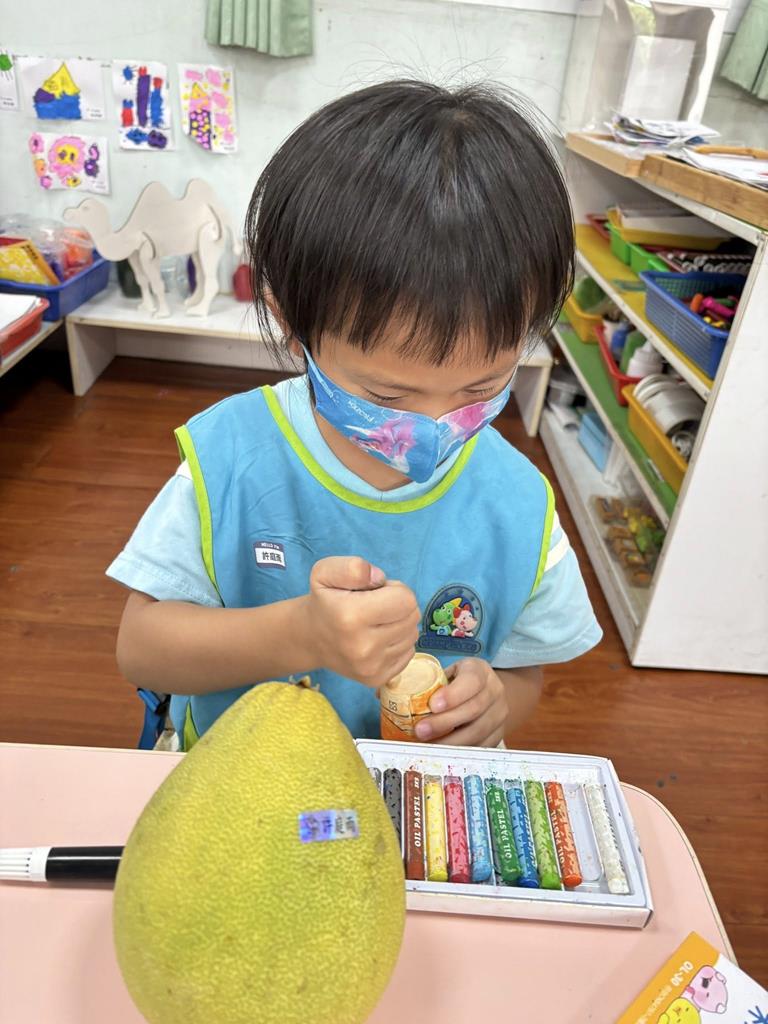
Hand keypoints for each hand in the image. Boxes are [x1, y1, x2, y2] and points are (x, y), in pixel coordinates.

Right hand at [305, 556, 419, 687]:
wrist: (311, 639)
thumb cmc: (324, 601)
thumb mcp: (325, 572)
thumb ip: (352, 567)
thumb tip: (380, 578)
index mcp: (351, 616)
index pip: (406, 599)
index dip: (395, 589)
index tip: (377, 592)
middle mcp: (363, 647)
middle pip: (412, 616)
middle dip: (399, 606)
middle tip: (376, 606)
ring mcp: (371, 667)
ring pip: (413, 635)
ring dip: (399, 624)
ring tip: (376, 622)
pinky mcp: (377, 679)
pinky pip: (409, 653)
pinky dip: (398, 643)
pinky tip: (378, 639)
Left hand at [415, 659, 507, 746]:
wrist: (485, 693)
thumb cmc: (457, 682)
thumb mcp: (446, 674)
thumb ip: (427, 681)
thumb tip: (389, 692)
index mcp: (480, 671)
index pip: (471, 681)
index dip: (453, 695)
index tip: (432, 705)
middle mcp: (495, 691)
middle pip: (474, 709)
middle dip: (444, 723)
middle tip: (420, 731)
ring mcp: (499, 714)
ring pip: (478, 731)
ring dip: (450, 741)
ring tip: (427, 745)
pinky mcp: (498, 734)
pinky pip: (480, 746)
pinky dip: (459, 751)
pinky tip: (441, 751)